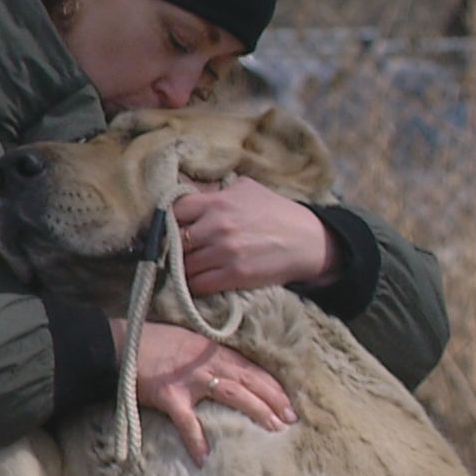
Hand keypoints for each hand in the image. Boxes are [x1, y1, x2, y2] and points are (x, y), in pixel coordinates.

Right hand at [111, 319, 296, 463]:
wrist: (119, 344)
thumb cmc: (151, 342)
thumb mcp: (187, 342)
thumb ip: (208, 357)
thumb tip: (228, 376)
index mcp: (212, 350)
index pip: (251, 368)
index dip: (272, 386)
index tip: (290, 403)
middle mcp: (207, 362)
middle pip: (249, 381)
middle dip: (273, 401)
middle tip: (291, 420)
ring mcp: (190, 379)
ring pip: (232, 394)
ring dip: (256, 411)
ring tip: (272, 430)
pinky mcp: (170, 396)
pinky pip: (187, 422)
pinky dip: (196, 440)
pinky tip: (204, 457)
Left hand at [172, 177, 338, 294]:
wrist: (306, 240)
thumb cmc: (275, 212)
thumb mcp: (245, 189)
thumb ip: (215, 191)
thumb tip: (187, 191)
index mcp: (217, 202)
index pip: (173, 211)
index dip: (168, 222)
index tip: (170, 229)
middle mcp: (217, 226)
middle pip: (175, 241)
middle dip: (173, 248)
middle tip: (175, 252)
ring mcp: (225, 252)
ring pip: (184, 265)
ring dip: (182, 268)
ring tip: (186, 268)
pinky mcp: (234, 275)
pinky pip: (198, 284)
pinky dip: (193, 285)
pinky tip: (196, 281)